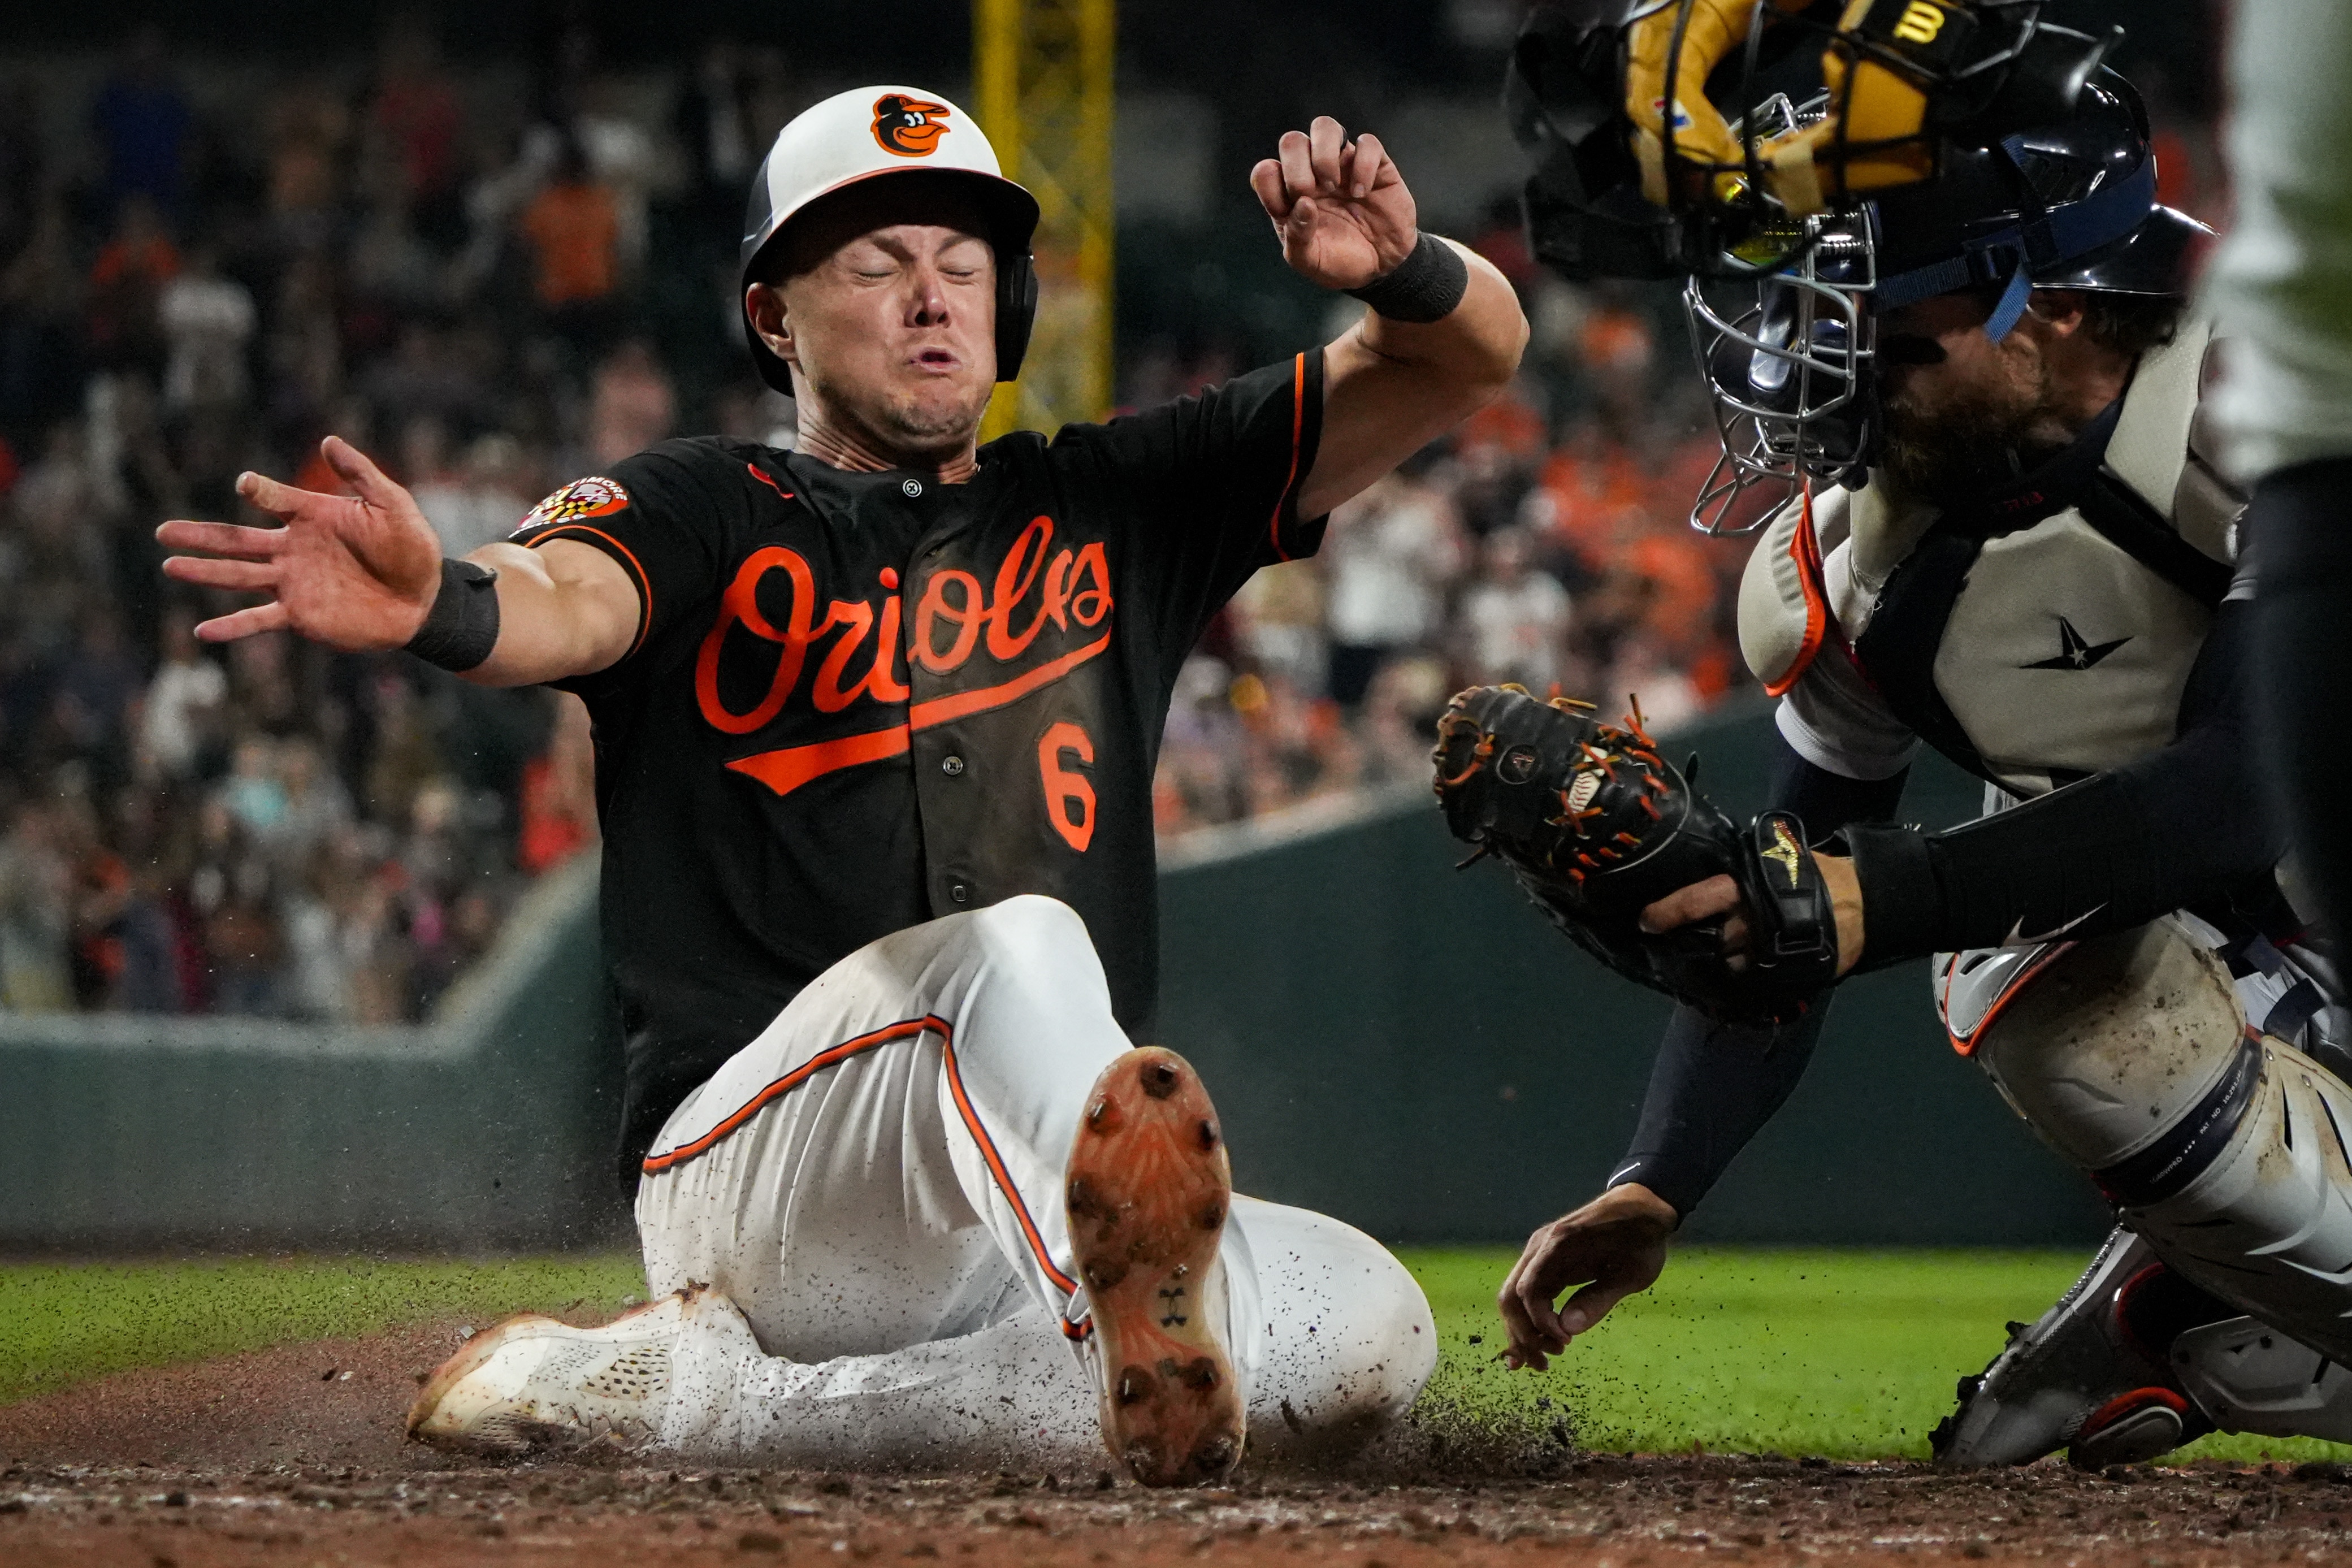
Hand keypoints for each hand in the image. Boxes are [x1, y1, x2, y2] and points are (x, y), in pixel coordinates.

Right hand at [158, 436, 443, 649]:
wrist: (424, 598)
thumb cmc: (412, 548)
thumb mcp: (392, 505)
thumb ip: (361, 474)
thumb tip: (328, 441)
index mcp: (312, 516)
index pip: (274, 498)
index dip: (261, 491)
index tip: (247, 486)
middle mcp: (293, 548)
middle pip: (237, 539)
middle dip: (201, 535)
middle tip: (163, 531)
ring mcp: (293, 582)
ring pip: (238, 575)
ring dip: (204, 571)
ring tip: (169, 564)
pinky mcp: (300, 615)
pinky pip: (259, 619)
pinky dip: (232, 626)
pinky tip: (202, 630)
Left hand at [1249, 116, 1417, 291]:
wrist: (1380, 268)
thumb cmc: (1338, 261)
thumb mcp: (1309, 261)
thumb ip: (1297, 237)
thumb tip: (1303, 204)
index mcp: (1289, 196)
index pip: (1266, 171)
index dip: (1271, 184)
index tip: (1285, 210)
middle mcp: (1312, 174)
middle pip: (1292, 141)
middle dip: (1296, 166)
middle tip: (1310, 192)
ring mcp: (1342, 165)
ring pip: (1324, 127)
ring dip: (1323, 152)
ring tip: (1332, 183)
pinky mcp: (1375, 165)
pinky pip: (1367, 143)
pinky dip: (1363, 164)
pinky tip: (1362, 192)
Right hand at [1497, 1183, 1676, 1370]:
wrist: (1641, 1209)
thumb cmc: (1641, 1241)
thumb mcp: (1631, 1274)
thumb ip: (1599, 1300)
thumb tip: (1566, 1330)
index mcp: (1558, 1245)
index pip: (1529, 1291)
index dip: (1540, 1324)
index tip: (1565, 1343)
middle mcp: (1540, 1247)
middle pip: (1511, 1296)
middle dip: (1521, 1335)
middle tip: (1543, 1365)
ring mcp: (1539, 1253)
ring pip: (1513, 1297)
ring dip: (1521, 1331)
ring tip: (1541, 1361)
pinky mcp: (1545, 1261)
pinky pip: (1526, 1292)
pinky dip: (1528, 1319)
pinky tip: (1538, 1342)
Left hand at [1638, 854, 1865, 976]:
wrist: (1866, 903)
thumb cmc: (1816, 876)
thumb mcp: (1774, 864)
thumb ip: (1740, 876)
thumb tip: (1705, 881)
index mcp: (1744, 890)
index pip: (1696, 901)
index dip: (1666, 913)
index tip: (1646, 922)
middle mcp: (1750, 923)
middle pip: (1707, 941)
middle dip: (1690, 947)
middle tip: (1672, 949)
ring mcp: (1766, 954)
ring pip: (1726, 968)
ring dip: (1713, 969)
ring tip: (1701, 968)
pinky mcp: (1784, 976)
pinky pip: (1751, 987)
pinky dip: (1738, 986)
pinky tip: (1730, 985)